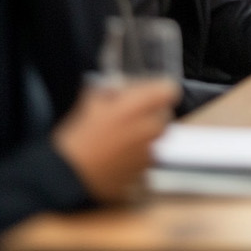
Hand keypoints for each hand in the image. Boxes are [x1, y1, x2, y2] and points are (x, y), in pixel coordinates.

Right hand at [53, 80, 177, 202]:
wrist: (66, 177)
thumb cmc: (76, 137)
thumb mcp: (89, 102)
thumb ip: (110, 91)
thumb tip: (116, 89)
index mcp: (140, 107)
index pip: (168, 89)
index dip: (155, 90)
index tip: (143, 93)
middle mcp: (151, 129)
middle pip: (163, 114)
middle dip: (148, 112)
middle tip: (126, 115)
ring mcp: (150, 153)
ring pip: (156, 136)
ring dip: (143, 133)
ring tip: (118, 137)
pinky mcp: (144, 172)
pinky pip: (147, 157)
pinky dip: (136, 153)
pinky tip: (116, 155)